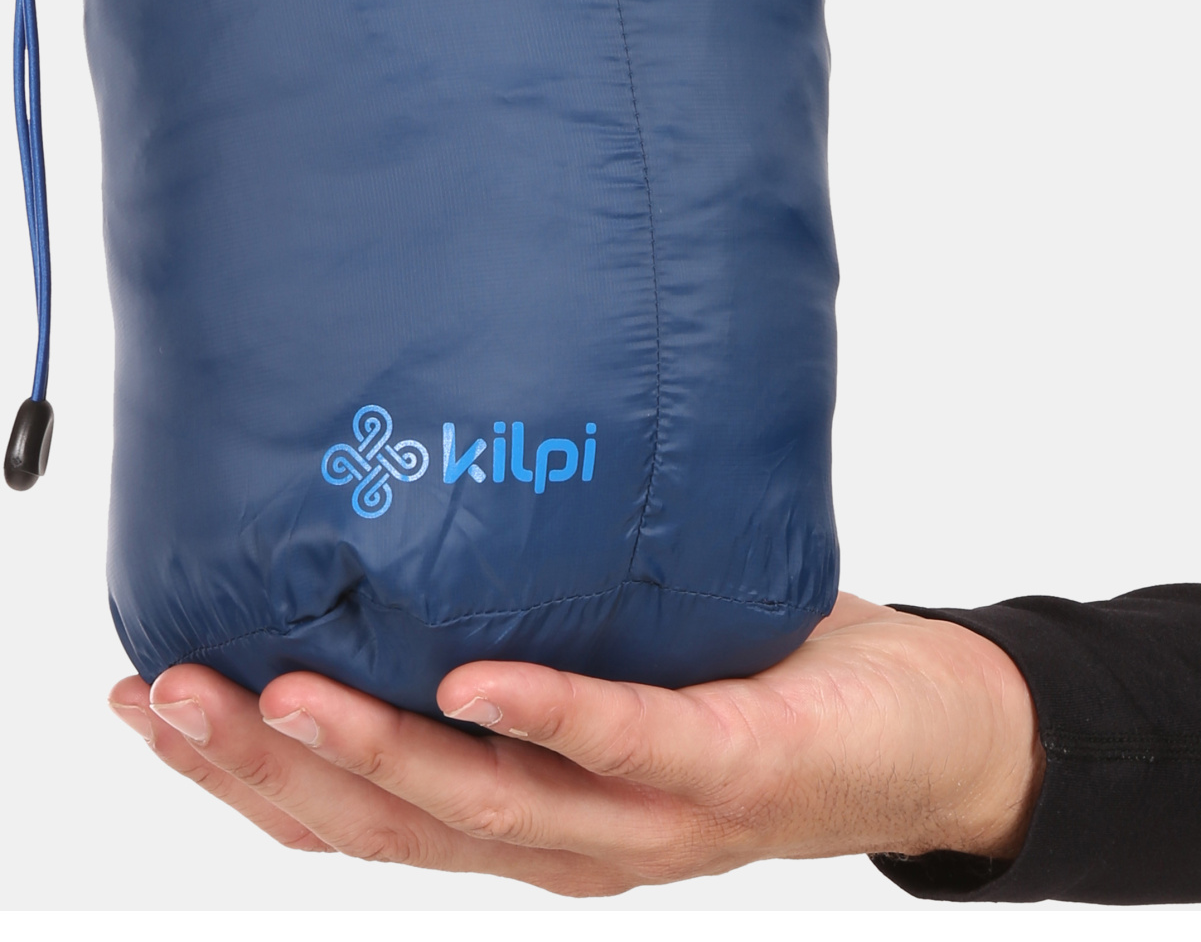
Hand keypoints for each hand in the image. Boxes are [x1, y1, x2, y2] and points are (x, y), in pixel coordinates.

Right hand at [109, 593, 1044, 895]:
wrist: (929, 728)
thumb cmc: (764, 672)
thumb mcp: (621, 639)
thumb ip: (532, 607)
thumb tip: (427, 490)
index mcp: (527, 809)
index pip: (359, 813)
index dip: (240, 778)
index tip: (143, 700)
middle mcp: (567, 838)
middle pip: (389, 824)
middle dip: (263, 769)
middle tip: (167, 694)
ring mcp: (645, 818)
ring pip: (483, 806)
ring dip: (372, 753)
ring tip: (271, 694)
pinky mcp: (727, 770)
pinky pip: (624, 743)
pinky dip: (545, 713)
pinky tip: (472, 679)